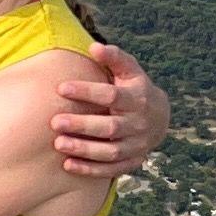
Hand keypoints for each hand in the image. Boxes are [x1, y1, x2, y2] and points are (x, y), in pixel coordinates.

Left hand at [50, 41, 169, 183]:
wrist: (160, 118)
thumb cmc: (135, 89)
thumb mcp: (130, 71)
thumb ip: (114, 58)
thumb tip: (94, 46)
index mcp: (137, 99)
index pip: (111, 96)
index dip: (87, 92)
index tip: (61, 88)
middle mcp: (139, 123)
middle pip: (110, 127)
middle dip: (82, 125)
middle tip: (55, 121)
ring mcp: (137, 145)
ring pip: (110, 151)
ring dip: (84, 149)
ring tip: (58, 144)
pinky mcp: (132, 161)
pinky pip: (111, 169)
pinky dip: (90, 169)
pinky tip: (68, 165)